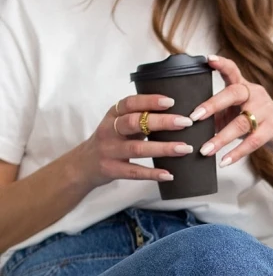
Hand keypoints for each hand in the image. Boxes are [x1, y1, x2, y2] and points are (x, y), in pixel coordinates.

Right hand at [77, 94, 195, 189]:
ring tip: (184, 148)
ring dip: (163, 148)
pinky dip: (152, 173)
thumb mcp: (119, 125)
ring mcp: (109, 151)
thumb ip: (139, 119)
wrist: (83, 165)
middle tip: (185, 122)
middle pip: (134, 123)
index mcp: (112, 115)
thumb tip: (172, 114)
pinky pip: (134, 172)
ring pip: (137, 149)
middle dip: (161, 122)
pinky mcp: (111, 170)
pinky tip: (169, 174)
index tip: (171, 101)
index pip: (130, 103)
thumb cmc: (110, 141)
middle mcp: (109, 131)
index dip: (149, 101)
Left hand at [191, 55, 272, 166]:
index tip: (208, 60)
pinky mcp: (272, 128)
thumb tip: (192, 125)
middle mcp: (255, 94)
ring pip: (241, 123)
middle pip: (233, 94)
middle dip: (212, 105)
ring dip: (221, 138)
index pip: (232, 71)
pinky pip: (253, 141)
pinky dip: (237, 152)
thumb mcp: (236, 115)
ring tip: (205, 150)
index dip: (221, 64)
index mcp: (244, 87)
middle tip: (194, 117)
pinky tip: (224, 160)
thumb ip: (217, 116)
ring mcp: (266, 111)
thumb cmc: (257, 122)